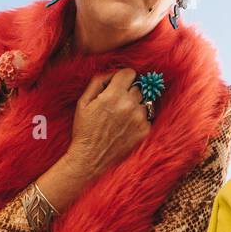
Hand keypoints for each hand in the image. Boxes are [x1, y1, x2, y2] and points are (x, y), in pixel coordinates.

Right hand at [62, 68, 151, 182]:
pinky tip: (126, 127)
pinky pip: (147, 116)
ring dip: (135, 105)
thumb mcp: (84, 102)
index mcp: (113, 95)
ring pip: (144, 101)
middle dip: (129, 91)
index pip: (130, 73)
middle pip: (138, 86)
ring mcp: (139, 118)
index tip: (119, 85)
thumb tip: (114, 72)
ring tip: (122, 116)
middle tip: (118, 103)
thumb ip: (99, 81)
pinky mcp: (145, 130)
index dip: (123, 77)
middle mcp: (129, 105)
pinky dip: (139, 119)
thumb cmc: (85, 129)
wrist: (90, 158)